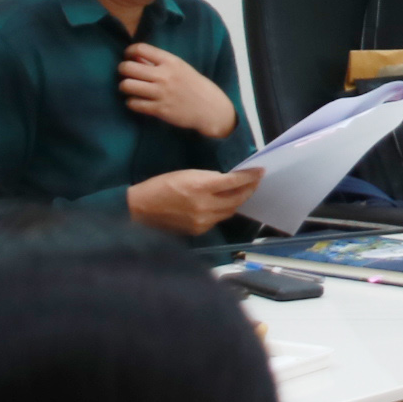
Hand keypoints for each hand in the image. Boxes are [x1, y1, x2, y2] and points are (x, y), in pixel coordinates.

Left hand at [119, 44, 239, 136]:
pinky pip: (133, 104)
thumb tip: (135, 58)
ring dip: (124, 86)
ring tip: (129, 88)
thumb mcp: (180, 67)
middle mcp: (164, 75)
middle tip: (125, 74)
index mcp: (170, 61)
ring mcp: (161, 93)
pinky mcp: (160, 110)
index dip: (128, 52)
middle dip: (122, 70)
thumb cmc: (194, 85)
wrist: (210, 108)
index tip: (128, 57)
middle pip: (128, 67)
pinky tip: (136, 101)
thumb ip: (158, 62)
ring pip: (127, 86)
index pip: (140, 48)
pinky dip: (131, 102)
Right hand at [131, 166, 262, 236]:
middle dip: (248, 189)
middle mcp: (205, 205)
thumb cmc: (161, 186)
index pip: (234, 182)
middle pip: (237, 198)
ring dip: (238, 200)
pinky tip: (224, 204)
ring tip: (243, 192)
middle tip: (255, 181)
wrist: (141, 209)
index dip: (249, 177)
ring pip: (230, 210)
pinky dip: (223, 210)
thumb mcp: (186, 174)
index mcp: (200, 186)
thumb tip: (227, 181)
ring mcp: (203, 220)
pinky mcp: (199, 230)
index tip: (260, 171)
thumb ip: (208, 178)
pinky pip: (218, 219)